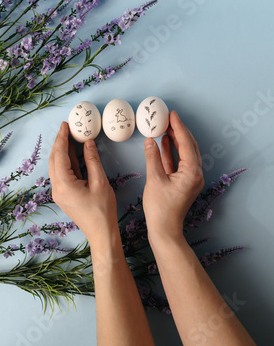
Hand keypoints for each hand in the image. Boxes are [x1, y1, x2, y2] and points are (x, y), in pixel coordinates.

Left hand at [49, 121, 118, 247]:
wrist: (101, 233)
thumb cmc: (102, 210)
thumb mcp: (100, 182)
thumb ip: (92, 160)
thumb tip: (88, 142)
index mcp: (64, 184)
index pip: (60, 155)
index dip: (62, 138)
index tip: (65, 124)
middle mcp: (57, 188)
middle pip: (54, 159)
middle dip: (59, 142)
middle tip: (67, 127)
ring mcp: (59, 192)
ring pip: (56, 166)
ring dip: (62, 151)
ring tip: (70, 136)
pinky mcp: (64, 195)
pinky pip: (62, 173)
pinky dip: (66, 161)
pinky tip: (74, 153)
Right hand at [143, 110, 203, 244]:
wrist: (164, 230)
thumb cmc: (160, 209)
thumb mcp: (154, 179)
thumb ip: (152, 158)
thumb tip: (150, 140)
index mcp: (192, 173)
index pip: (186, 144)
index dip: (178, 127)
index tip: (172, 115)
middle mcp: (195, 174)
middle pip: (189, 146)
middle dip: (179, 131)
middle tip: (169, 118)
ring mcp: (190, 179)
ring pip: (184, 153)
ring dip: (175, 140)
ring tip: (165, 127)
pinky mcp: (183, 182)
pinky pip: (178, 162)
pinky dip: (171, 152)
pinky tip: (162, 142)